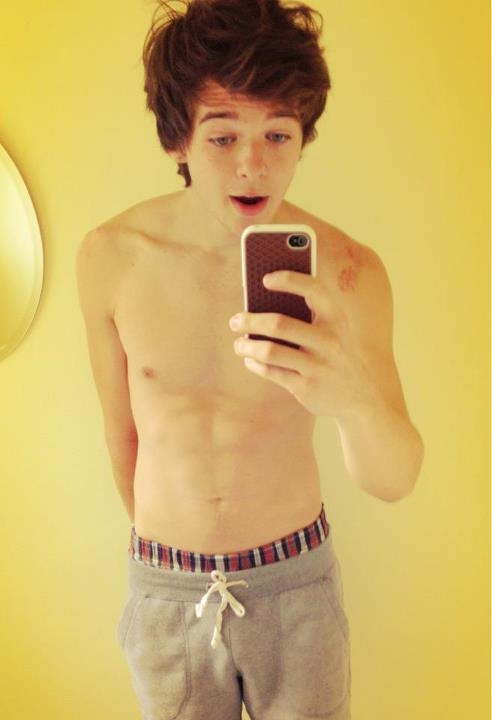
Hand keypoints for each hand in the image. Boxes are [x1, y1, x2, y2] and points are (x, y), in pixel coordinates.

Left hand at [229, 270, 378, 417]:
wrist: (365, 397)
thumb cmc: (340, 355)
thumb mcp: (336, 331)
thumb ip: (311, 314)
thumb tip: (265, 299)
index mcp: (336, 319)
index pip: (312, 290)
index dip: (287, 280)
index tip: (264, 279)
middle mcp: (328, 341)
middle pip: (279, 324)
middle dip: (250, 321)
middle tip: (235, 320)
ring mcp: (317, 366)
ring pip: (270, 352)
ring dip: (247, 346)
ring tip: (239, 344)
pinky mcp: (306, 388)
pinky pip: (272, 373)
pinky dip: (255, 365)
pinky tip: (249, 360)